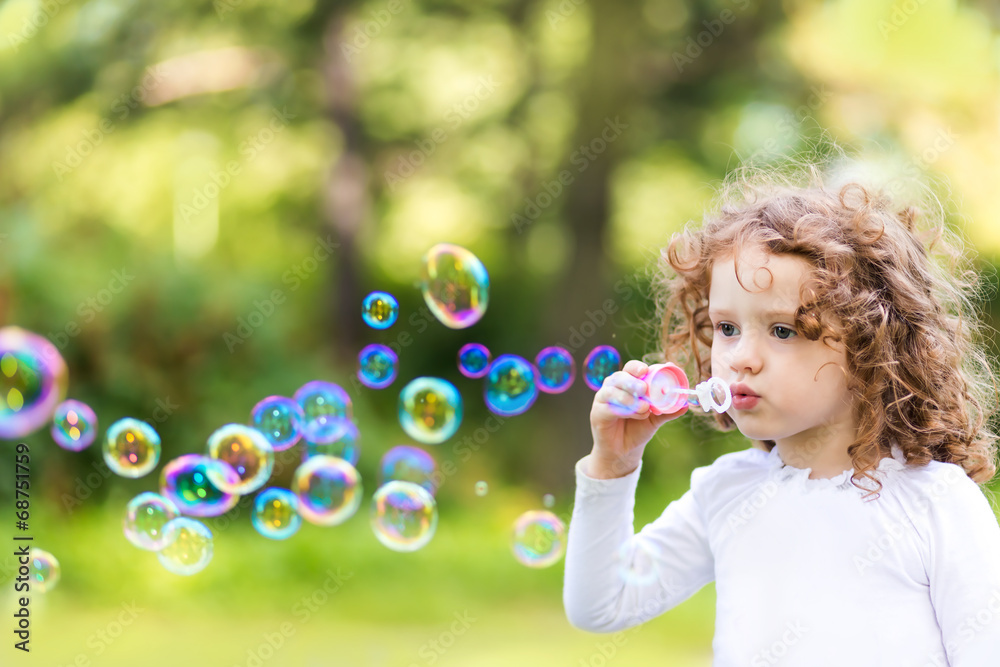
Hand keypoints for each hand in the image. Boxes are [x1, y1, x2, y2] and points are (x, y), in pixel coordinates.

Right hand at [586, 359, 688, 478]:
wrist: (624, 450)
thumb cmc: (637, 429)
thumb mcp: (656, 418)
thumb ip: (668, 410)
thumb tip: (686, 404)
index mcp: (628, 383)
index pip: (631, 368)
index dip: (637, 367)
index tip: (646, 370)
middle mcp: (613, 387)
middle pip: (620, 376)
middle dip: (633, 382)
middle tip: (644, 389)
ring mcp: (603, 398)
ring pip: (612, 390)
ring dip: (629, 398)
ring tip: (644, 409)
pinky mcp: (597, 412)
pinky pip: (608, 407)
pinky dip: (623, 409)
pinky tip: (634, 415)